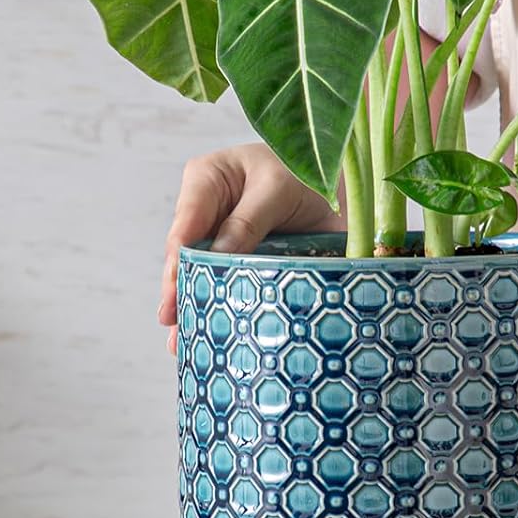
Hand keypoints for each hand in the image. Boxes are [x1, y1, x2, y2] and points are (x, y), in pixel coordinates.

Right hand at [160, 144, 340, 351]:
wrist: (342, 191)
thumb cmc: (305, 174)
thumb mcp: (277, 189)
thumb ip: (247, 221)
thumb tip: (217, 258)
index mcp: (206, 181)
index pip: (186, 224)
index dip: (178, 259)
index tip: (176, 290)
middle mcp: (208, 214)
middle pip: (186, 257)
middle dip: (179, 291)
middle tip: (175, 324)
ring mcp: (222, 243)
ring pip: (202, 278)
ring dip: (194, 310)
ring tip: (182, 344)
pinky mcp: (241, 265)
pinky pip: (227, 289)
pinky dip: (220, 312)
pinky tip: (207, 337)